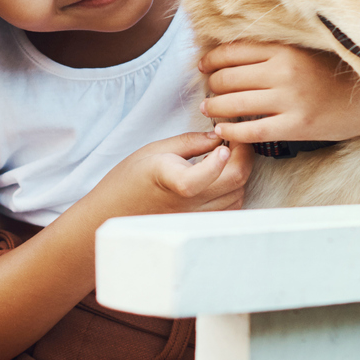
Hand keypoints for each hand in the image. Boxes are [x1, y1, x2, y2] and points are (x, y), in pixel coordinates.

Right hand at [91, 130, 254, 218]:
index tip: (221, 143)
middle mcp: (189, 204)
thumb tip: (218, 136)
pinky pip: (233, 205)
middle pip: (235, 181)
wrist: (116, 211)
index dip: (215, 162)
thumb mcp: (156, 150)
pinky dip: (235, 187)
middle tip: (234, 138)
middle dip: (243, 154)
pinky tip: (223, 176)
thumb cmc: (131, 179)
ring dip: (240, 170)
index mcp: (172, 182)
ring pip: (239, 192)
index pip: (197, 179)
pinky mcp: (205, 223)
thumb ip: (190, 142)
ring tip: (228, 155)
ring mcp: (199, 217)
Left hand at [200, 40, 359, 145]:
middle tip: (207, 91)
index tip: (203, 66)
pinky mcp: (296, 126)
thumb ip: (272, 51)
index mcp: (285, 49)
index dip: (211, 59)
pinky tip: (221, 131)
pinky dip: (231, 132)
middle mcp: (285, 72)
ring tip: (208, 109)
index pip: (233, 51)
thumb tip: (229, 51)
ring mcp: (291, 100)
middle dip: (210, 85)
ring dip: (214, 108)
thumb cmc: (331, 75)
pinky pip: (253, 130)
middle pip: (228, 77)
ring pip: (235, 104)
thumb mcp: (302, 52)